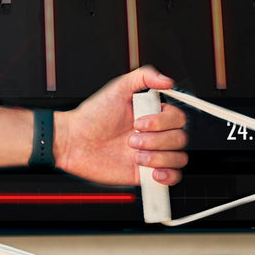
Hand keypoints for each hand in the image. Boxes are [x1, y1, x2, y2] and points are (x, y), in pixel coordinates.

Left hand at [55, 65, 187, 186]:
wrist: (74, 143)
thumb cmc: (92, 117)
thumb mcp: (117, 88)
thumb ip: (143, 77)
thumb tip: (168, 81)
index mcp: (153, 115)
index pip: (178, 118)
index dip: (162, 122)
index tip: (138, 122)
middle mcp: (156, 135)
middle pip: (181, 139)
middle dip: (155, 140)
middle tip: (130, 139)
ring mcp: (153, 154)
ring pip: (179, 158)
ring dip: (158, 157)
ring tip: (134, 155)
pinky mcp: (147, 174)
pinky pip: (174, 177)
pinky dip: (168, 175)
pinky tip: (151, 171)